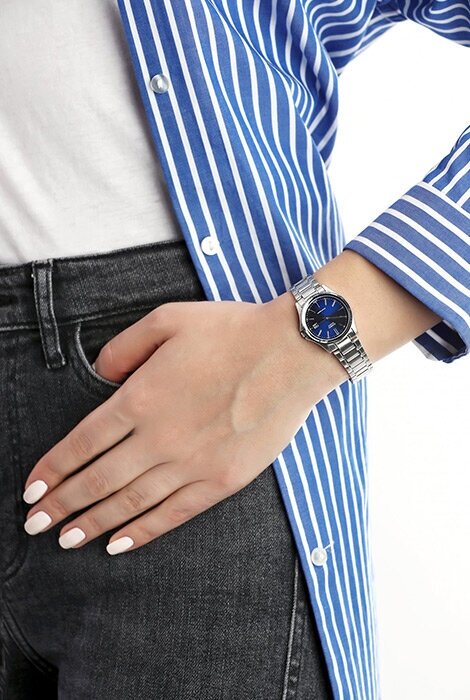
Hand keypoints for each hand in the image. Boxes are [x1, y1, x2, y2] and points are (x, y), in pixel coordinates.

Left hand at [22, 296, 341, 553]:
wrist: (292, 351)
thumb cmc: (232, 331)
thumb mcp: (167, 319)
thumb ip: (123, 348)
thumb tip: (100, 376)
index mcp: (141, 397)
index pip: (82, 444)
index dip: (52, 470)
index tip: (32, 490)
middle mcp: (160, 437)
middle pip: (97, 480)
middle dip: (61, 506)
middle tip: (35, 525)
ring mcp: (192, 463)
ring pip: (130, 503)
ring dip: (93, 524)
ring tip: (66, 541)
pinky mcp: (221, 480)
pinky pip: (173, 514)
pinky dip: (142, 532)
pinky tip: (118, 544)